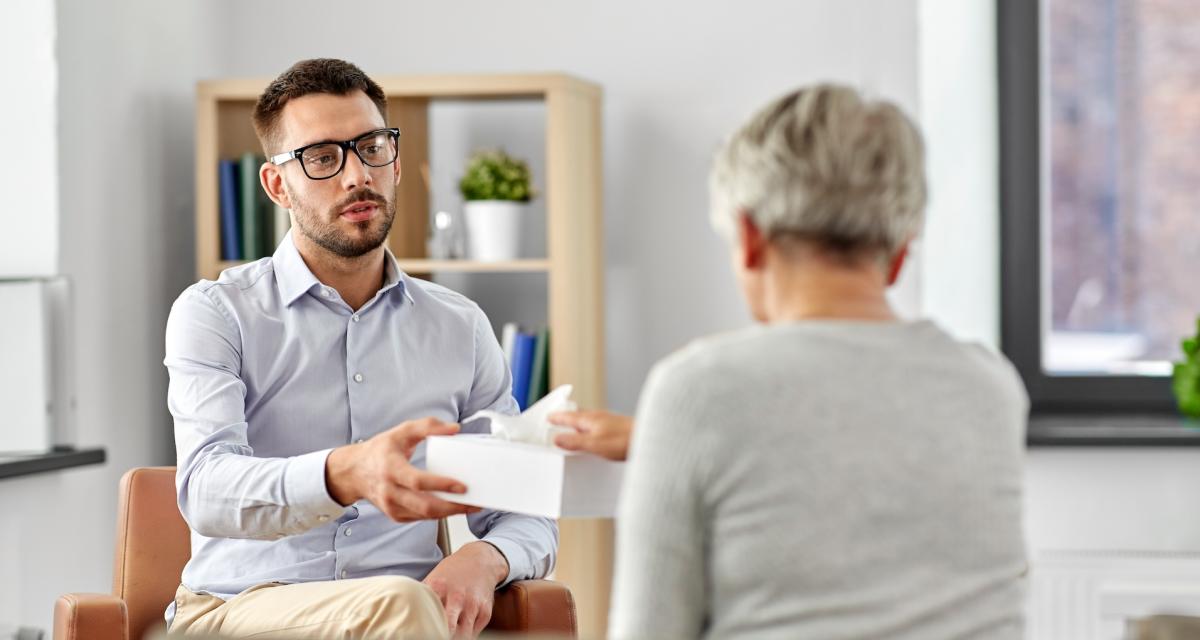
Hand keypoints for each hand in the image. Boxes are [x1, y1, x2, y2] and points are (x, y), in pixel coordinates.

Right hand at [325, 417, 480, 521]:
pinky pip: (421, 518)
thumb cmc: (379, 451)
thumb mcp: (401, 432)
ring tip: (470, 506)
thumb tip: (454, 429)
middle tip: (474, 502)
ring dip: (450, 513)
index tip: (462, 486)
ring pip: (425, 516)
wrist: (354, 472)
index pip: (418, 482)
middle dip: (453, 507)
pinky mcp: (395, 515)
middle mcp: (390, 491)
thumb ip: (428, 426)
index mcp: (391, 469)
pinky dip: (439, 515)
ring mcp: (392, 507)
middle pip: (425, 506)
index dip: (441, 485)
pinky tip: (453, 508)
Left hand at [423, 541, 508, 637]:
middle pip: (448, 628)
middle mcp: (457, 597)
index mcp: (438, 588)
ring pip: (463, 634)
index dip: (424, 629)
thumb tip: (402, 610)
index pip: (428, 615)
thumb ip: (422, 596)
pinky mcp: (485, 612)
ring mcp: (472, 605)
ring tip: (447, 637)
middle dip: (441, 636)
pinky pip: (474, 633)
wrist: (480, 560)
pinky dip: (466, 636)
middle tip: (435, 637)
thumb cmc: (452, 572)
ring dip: (455, 638)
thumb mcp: (434, 578)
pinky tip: (459, 633)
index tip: (420, 633)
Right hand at [549, 410, 633, 460]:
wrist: (649, 437)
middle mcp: (598, 417)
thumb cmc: (624, 440)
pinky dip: (588, 429)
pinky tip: (593, 435)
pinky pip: (596, 425)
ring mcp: (608, 421)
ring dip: (577, 423)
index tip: (548, 417)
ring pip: (587, 420)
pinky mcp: (616, 427)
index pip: (568, 416)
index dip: (557, 418)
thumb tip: (556, 439)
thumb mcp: (594, 444)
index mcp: (589, 419)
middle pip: (577, 415)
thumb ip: (575, 442)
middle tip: (557, 419)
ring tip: (572, 427)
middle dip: (566, 417)